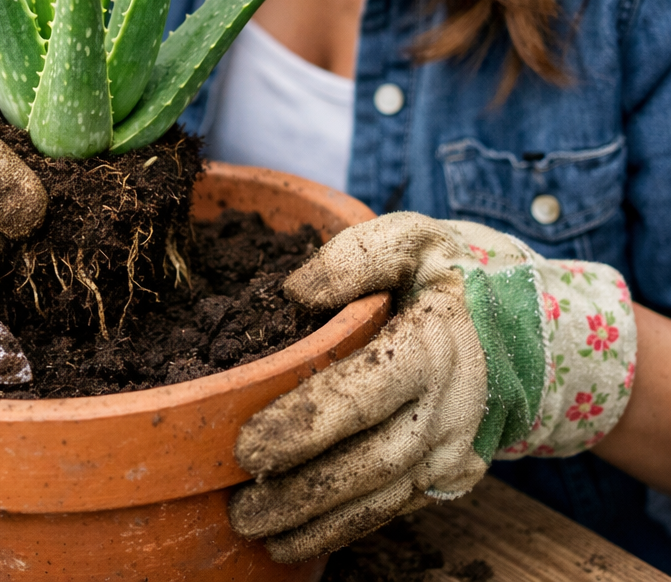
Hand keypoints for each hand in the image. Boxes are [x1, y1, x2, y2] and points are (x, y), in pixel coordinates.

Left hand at [229, 213, 636, 562]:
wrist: (540, 325)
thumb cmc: (460, 272)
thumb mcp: (415, 239)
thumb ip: (356, 257)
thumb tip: (294, 294)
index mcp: (432, 346)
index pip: (362, 394)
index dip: (305, 425)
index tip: (249, 447)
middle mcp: (447, 408)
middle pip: (367, 461)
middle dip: (300, 490)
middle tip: (239, 507)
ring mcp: (453, 449)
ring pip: (380, 497)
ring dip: (316, 522)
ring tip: (255, 530)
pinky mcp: (452, 473)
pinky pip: (395, 507)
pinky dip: (345, 529)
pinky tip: (297, 540)